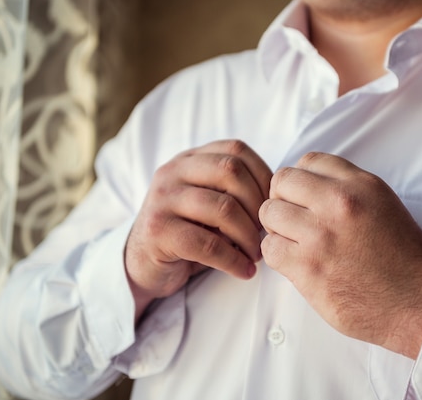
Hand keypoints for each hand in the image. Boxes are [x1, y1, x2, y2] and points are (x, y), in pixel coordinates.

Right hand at [126, 140, 271, 320]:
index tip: (274, 205)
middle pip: (231, 172)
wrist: (142, 264)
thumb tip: (279, 201)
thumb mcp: (210, 203)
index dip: (263, 175)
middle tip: (266, 232)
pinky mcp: (157, 231)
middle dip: (257, 205)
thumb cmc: (188, 232)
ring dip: (248, 236)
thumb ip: (235, 191)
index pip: (236, 149)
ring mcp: (162, 199)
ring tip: (256, 254)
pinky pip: (207, 244)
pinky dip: (233, 260)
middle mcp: (172, 172)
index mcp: (189, 159)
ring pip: (223, 208)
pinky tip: (244, 271)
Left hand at [258, 152, 421, 357]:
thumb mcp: (381, 203)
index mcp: (359, 185)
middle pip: (282, 182)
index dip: (300, 180)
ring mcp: (321, 236)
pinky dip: (278, 255)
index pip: (308, 160)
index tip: (303, 197)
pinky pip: (270, 249)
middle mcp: (339, 204)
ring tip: (294, 242)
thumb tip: (305, 185)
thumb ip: (345, 188)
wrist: (418, 301)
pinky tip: (295, 262)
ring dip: (277, 228)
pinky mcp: (308, 268)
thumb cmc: (402, 256)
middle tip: (293, 219)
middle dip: (282, 199)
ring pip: (269, 213)